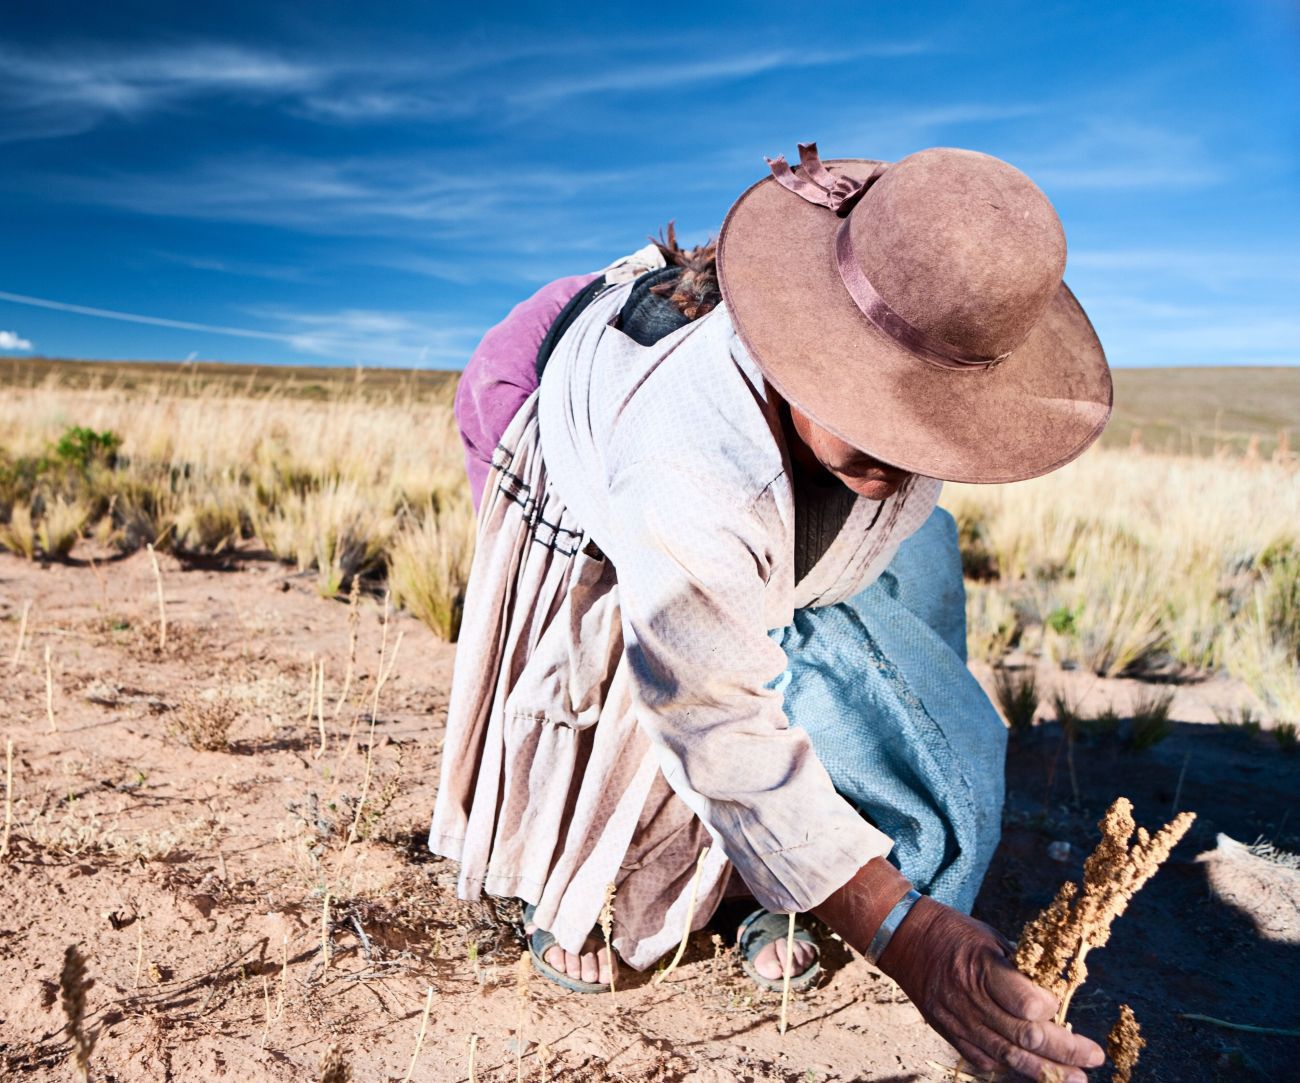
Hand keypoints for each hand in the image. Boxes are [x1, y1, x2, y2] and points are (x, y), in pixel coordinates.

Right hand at [878, 898, 1103, 1081]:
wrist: (905, 939)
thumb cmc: (954, 933)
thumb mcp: (991, 938)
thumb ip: (1019, 970)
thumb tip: (1053, 995)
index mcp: (981, 967)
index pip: (1025, 1004)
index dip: (1050, 1010)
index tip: (1059, 1004)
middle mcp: (969, 999)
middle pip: (1025, 1036)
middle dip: (1065, 1051)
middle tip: (1092, 1057)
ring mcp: (958, 1021)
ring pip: (1009, 1057)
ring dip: (1047, 1071)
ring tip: (1076, 1078)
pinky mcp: (949, 1033)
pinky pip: (985, 1061)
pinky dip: (1011, 1067)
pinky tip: (1033, 1069)